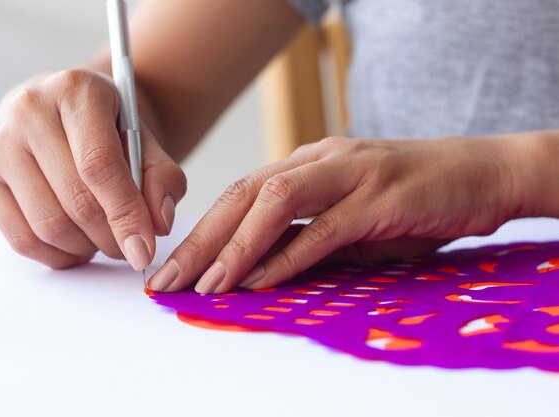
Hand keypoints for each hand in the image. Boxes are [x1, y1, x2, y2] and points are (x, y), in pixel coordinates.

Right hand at [0, 69, 185, 269]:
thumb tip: (159, 224)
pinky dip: (58, 255)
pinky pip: (21, 238)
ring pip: (48, 226)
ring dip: (86, 248)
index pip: (99, 165)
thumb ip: (163, 179)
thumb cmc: (110, 128)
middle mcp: (29, 111)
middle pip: (76, 201)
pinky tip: (79, 245)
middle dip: (111, 238)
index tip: (145, 252)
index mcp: (76, 91)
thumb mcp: (146, 142)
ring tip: (105, 240)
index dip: (125, 215)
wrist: (67, 111)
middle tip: (131, 247)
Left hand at [148, 135, 523, 292]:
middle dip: (201, 240)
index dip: (203, 231)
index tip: (175, 268)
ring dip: (236, 246)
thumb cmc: (414, 200)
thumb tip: (263, 273)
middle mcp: (321, 160)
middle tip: (167, 280)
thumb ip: (310, 239)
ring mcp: (350, 172)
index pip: (241, 194)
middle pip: (243, 194)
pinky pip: (323, 226)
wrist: (482, 173)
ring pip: (275, 202)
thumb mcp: (353, 221)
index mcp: (309, 163)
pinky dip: (288, 253)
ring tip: (206, 284)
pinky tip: (260, 279)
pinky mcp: (379, 194)